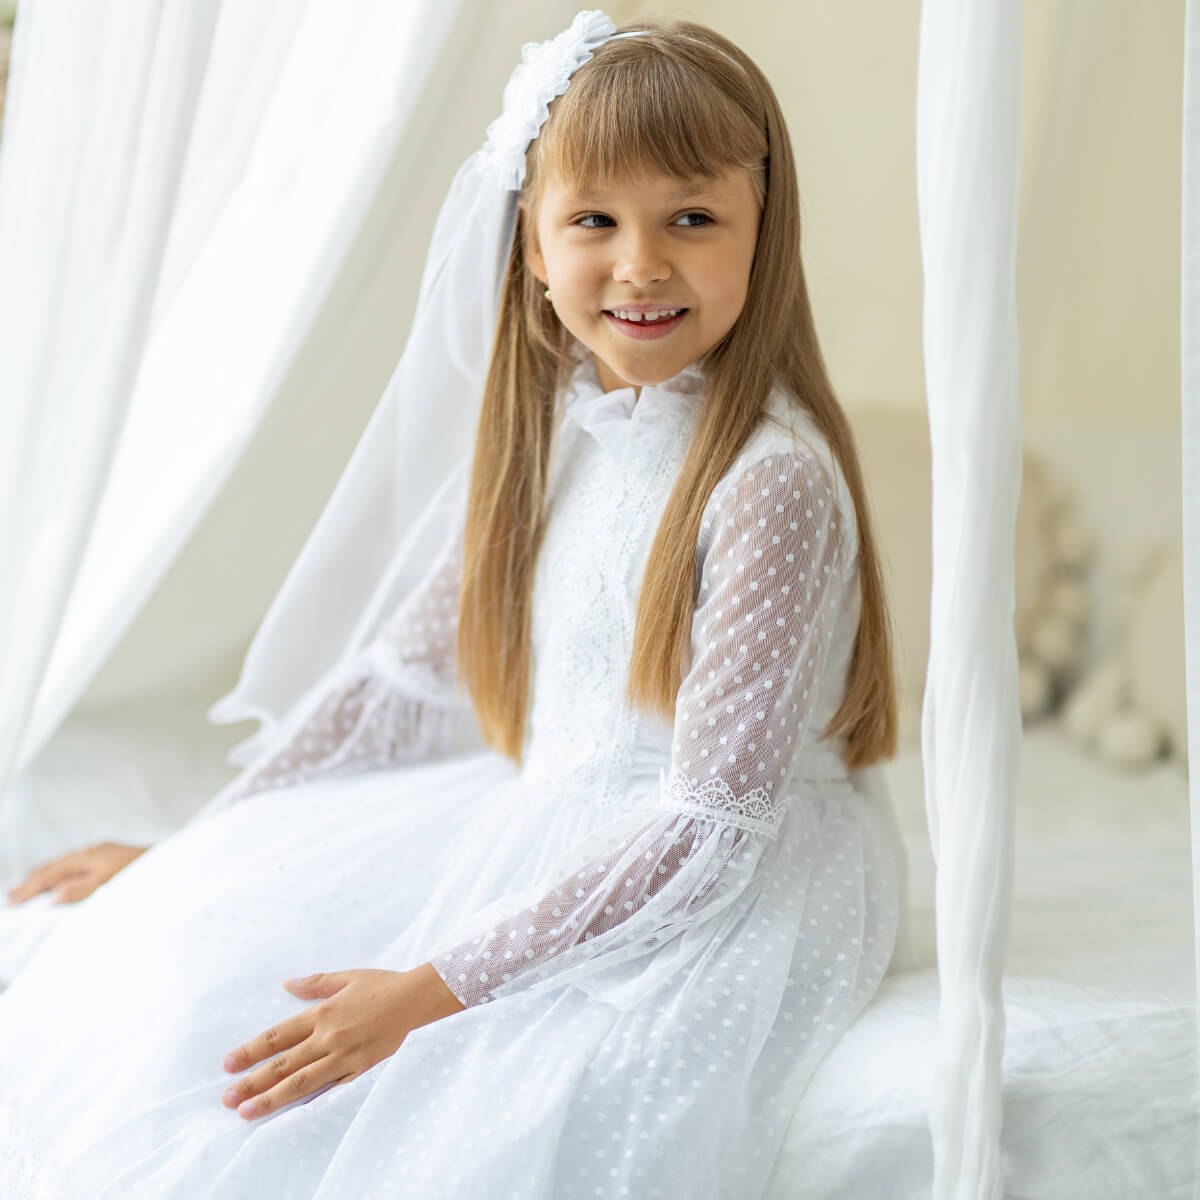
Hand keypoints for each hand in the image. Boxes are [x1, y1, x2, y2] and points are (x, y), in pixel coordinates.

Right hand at [6, 842, 149, 904]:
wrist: (171, 860)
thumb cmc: (140, 873)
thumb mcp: (107, 885)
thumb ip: (79, 890)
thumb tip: (51, 897)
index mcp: (86, 857)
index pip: (51, 875)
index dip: (30, 889)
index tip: (12, 902)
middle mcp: (92, 851)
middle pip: (55, 866)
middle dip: (33, 880)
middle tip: (12, 893)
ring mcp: (102, 851)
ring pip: (67, 862)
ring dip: (47, 874)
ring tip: (31, 882)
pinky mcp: (112, 855)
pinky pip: (80, 862)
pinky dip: (65, 870)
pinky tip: (66, 875)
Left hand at [220, 964, 465, 1120]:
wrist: (416, 999)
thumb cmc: (381, 985)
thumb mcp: (347, 977)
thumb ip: (315, 984)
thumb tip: (287, 984)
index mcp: (322, 1013)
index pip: (278, 1036)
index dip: (251, 1051)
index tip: (227, 1065)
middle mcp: (328, 1038)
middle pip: (283, 1064)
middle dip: (252, 1082)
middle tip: (226, 1098)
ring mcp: (344, 1057)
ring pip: (301, 1082)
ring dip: (272, 1098)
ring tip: (247, 1112)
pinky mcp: (359, 1070)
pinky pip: (331, 1090)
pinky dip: (310, 1103)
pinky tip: (292, 1116)